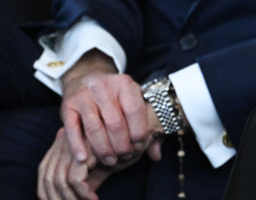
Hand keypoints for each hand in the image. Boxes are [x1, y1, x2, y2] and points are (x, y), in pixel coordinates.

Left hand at [36, 126, 161, 199]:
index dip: (50, 193)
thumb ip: (91, 177)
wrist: (146, 126)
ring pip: (59, 180)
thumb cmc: (127, 143)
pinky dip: (83, 193)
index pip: (46, 172)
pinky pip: (75, 179)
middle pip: (49, 177)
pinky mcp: (87, 149)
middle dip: (58, 199)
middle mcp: (66, 140)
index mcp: (65, 142)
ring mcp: (75, 143)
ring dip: (71, 199)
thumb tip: (80, 194)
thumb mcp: (106, 165)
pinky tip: (94, 199)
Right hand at [59, 51, 157, 167]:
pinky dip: (78, 146)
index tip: (139, 146)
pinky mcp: (67, 106)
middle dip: (121, 145)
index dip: (138, 132)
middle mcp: (104, 87)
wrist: (86, 77)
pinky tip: (84, 159)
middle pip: (115, 123)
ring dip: (103, 149)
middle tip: (124, 157)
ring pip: (94, 128)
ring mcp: (84, 96)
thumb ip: (145, 125)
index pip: (135, 111)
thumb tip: (156, 155)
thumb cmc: (114, 95)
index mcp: (125, 83)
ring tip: (110, 160)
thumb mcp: (132, 99)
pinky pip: (72, 129)